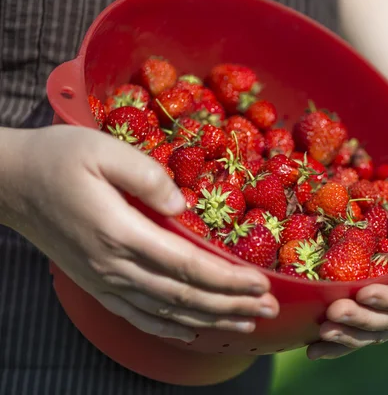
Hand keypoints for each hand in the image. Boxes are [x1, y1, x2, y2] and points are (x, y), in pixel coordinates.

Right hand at [4, 125, 278, 342]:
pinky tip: (193, 332)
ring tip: (246, 322)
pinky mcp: (97, 284)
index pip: (188, 265)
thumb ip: (147, 174)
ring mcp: (105, 281)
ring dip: (211, 319)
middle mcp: (115, 267)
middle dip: (231, 304)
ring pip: (168, 312)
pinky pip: (139, 316)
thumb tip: (183, 204)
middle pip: (185, 296)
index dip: (228, 278)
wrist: (9, 182)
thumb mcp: (101, 149)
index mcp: (121, 233)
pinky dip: (171, 328)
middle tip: (268, 308)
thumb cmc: (56, 160)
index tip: (260, 283)